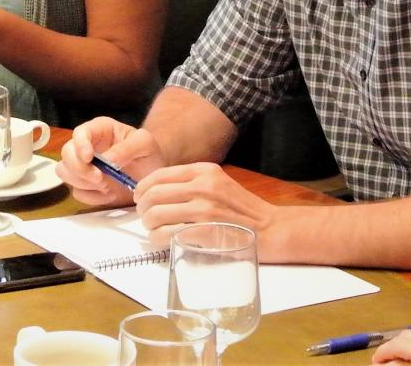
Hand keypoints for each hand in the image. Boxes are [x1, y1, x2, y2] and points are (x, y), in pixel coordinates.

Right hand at [57, 117, 167, 206]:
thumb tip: (108, 160)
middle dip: (80, 168)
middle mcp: (87, 146)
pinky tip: (109, 195)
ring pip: (65, 173)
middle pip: (66, 154)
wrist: (153, 175)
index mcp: (100, 130)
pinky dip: (92, 197)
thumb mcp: (145, 144)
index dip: (80, 144)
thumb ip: (127, 148)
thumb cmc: (149, 153)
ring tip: (107, 186)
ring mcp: (84, 167)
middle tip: (100, 178)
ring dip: (83, 182)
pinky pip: (77, 193)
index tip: (89, 157)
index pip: (80, 132)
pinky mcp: (86, 186)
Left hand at [131, 162, 276, 249]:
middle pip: (153, 194)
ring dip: (148, 224)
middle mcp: (202, 186)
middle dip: (142, 208)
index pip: (160, 175)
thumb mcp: (219, 183)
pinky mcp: (205, 231)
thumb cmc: (243, 210)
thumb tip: (158, 192)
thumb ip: (192, 183)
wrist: (271, 229)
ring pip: (156, 214)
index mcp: (204, 171)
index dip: (143, 187)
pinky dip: (157, 238)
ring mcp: (204, 209)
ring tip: (153, 229)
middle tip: (145, 216)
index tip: (139, 197)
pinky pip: (167, 234)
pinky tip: (161, 240)